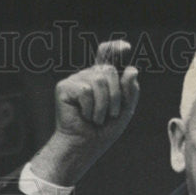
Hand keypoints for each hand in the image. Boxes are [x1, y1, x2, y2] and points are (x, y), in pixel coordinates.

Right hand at [31, 40, 139, 185]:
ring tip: (96, 119)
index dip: (115, 48)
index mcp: (102, 77)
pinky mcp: (64, 87)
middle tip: (109, 115)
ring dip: (103, 106)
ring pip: (99, 81)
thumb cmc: (103, 130)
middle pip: (109, 71)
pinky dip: (89, 108)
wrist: (84, 146)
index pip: (107, 54)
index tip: (126, 48)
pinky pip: (85, 90)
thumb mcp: (125, 109)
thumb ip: (130, 90)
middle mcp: (88, 75)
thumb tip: (131, 69)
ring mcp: (75, 79)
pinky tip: (84, 116)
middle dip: (115, 96)